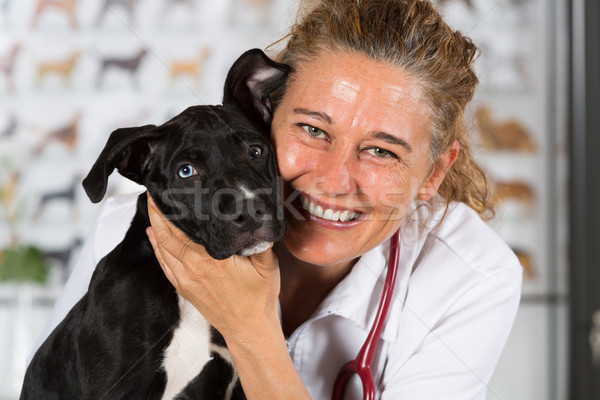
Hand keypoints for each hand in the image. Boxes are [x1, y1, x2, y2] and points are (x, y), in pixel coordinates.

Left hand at [145, 194, 280, 342]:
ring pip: (162, 250)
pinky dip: (157, 248)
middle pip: (165, 236)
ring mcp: (186, 280)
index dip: (168, 211)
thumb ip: (260, 238)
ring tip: (152, 210)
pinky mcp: (185, 289)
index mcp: (210, 260)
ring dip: (155, 228)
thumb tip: (257, 216)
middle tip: (153, 195)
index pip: (180, 230)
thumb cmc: (258, 298)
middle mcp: (193, 269)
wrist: (249, 329)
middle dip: (156, 214)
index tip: (165, 193)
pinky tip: (154, 237)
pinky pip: (164, 264)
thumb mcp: (267, 263)